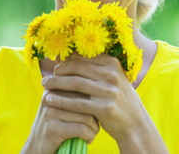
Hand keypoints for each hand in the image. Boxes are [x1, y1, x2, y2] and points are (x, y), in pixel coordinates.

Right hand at [20, 79, 98, 153]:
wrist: (37, 148)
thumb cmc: (58, 125)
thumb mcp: (63, 105)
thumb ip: (76, 94)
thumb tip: (100, 83)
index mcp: (54, 87)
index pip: (83, 86)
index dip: (93, 100)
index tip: (96, 111)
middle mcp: (51, 97)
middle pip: (86, 101)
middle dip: (96, 115)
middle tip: (96, 125)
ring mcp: (50, 112)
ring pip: (86, 117)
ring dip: (94, 128)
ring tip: (91, 133)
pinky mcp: (52, 129)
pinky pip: (81, 129)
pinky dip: (89, 136)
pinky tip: (87, 139)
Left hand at [43, 54, 167, 151]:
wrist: (134, 122)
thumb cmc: (117, 98)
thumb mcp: (111, 78)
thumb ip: (93, 67)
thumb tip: (66, 56)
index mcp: (112, 63)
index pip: (82, 57)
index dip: (65, 61)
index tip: (55, 66)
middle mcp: (112, 74)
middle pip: (76, 68)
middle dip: (58, 71)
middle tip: (47, 76)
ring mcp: (109, 91)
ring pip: (74, 84)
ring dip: (56, 84)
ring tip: (44, 85)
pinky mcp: (105, 108)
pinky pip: (77, 103)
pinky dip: (61, 101)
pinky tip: (50, 100)